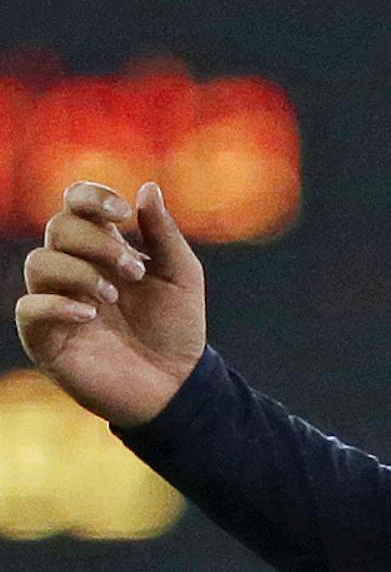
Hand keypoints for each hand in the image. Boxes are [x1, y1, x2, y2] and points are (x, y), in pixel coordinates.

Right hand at [16, 180, 205, 426]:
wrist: (176, 384)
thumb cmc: (177, 328)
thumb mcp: (180, 276)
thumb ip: (164, 233)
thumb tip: (148, 187)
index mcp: (103, 248)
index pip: (76, 205)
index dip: (91, 197)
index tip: (123, 212)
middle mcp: (74, 269)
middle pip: (59, 228)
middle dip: (96, 242)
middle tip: (133, 270)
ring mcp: (56, 301)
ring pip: (39, 262)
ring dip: (80, 272)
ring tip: (114, 296)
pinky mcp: (46, 337)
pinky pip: (29, 307)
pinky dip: (56, 304)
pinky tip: (89, 314)